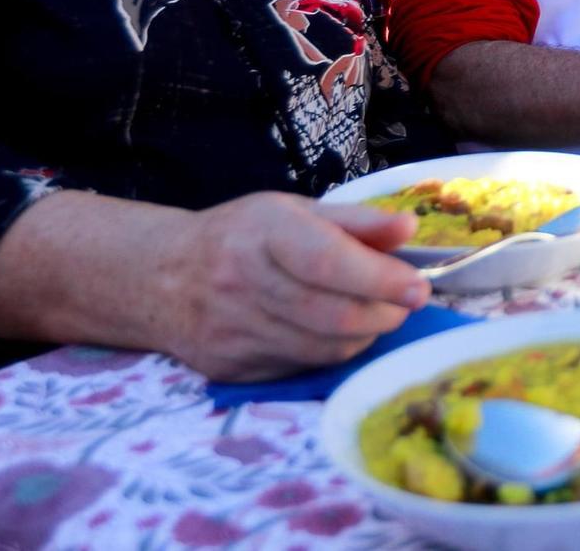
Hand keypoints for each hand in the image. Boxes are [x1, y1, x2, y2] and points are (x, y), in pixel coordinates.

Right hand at [166, 192, 429, 380]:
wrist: (161, 278)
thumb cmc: (242, 236)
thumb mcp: (294, 210)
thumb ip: (355, 221)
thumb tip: (408, 229)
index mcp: (263, 231)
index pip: (328, 261)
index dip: (379, 278)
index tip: (418, 287)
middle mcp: (242, 282)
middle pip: (332, 315)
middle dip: (384, 313)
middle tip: (407, 301)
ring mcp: (233, 332)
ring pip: (324, 348)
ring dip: (364, 335)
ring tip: (374, 313)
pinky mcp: (232, 369)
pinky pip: (301, 367)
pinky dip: (331, 352)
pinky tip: (333, 331)